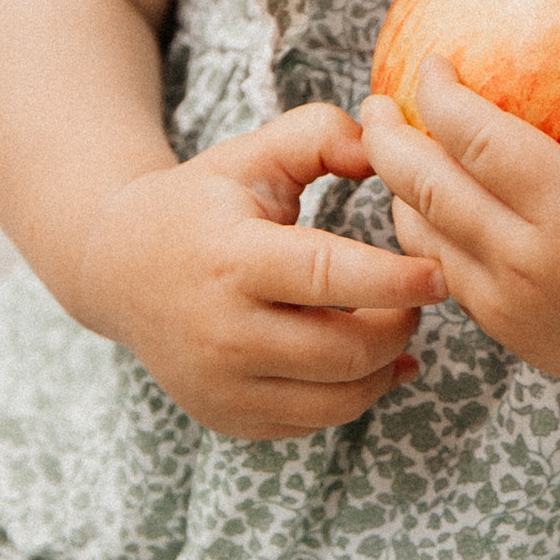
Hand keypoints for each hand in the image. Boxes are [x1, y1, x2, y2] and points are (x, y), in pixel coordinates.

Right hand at [77, 104, 444, 441]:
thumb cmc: (202, 203)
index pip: (330, 277)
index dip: (395, 281)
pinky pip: (313, 424)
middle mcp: (223, 332)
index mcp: (233, 258)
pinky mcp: (225, 417)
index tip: (440, 275)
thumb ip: (321, 135)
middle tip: (419, 295)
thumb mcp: (253, 154)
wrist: (118, 266)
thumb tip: (384, 149)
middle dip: (400, 325)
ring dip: (385, 367)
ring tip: (396, 326)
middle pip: (345, 351)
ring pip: (338, 400)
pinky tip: (366, 363)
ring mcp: (221, 384)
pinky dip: (351, 396)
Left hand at [358, 8, 559, 412]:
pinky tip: (426, 207)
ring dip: (399, 192)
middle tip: (371, 101)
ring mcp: (515, 309)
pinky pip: (447, 278)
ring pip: (425, 241)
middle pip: (430, 191)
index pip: (478, 143)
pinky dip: (424, 238)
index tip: (429, 62)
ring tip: (387, 149)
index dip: (440, 98)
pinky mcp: (513, 337)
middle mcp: (532, 266)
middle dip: (389, 140)